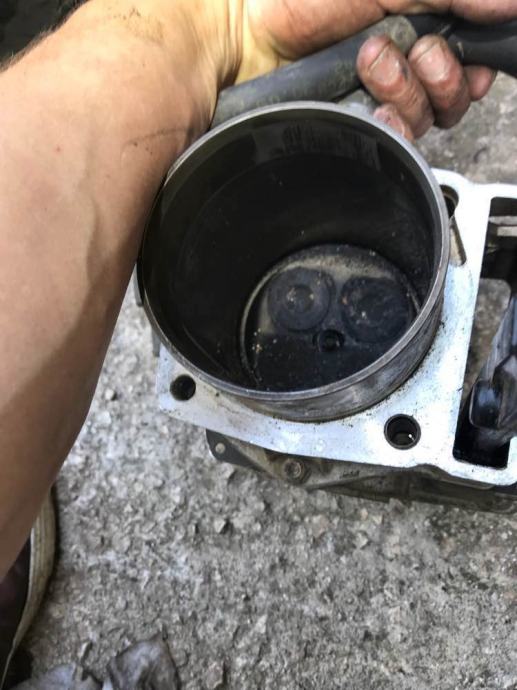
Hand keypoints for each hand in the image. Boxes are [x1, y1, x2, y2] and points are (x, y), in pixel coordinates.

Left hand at [237, 0, 516, 138]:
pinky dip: (390, 125)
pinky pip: (396, 142)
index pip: (472, 56)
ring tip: (369, 64)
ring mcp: (381, 101)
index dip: (477, 63)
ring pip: (428, 119)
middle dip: (439, 73)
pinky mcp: (359, 128)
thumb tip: (508, 4)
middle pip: (457, 95)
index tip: (473, 54)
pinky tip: (370, 107)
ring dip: (406, 91)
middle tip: (409, 49)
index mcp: (418, 24)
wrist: (248, 35)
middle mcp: (405, 65)